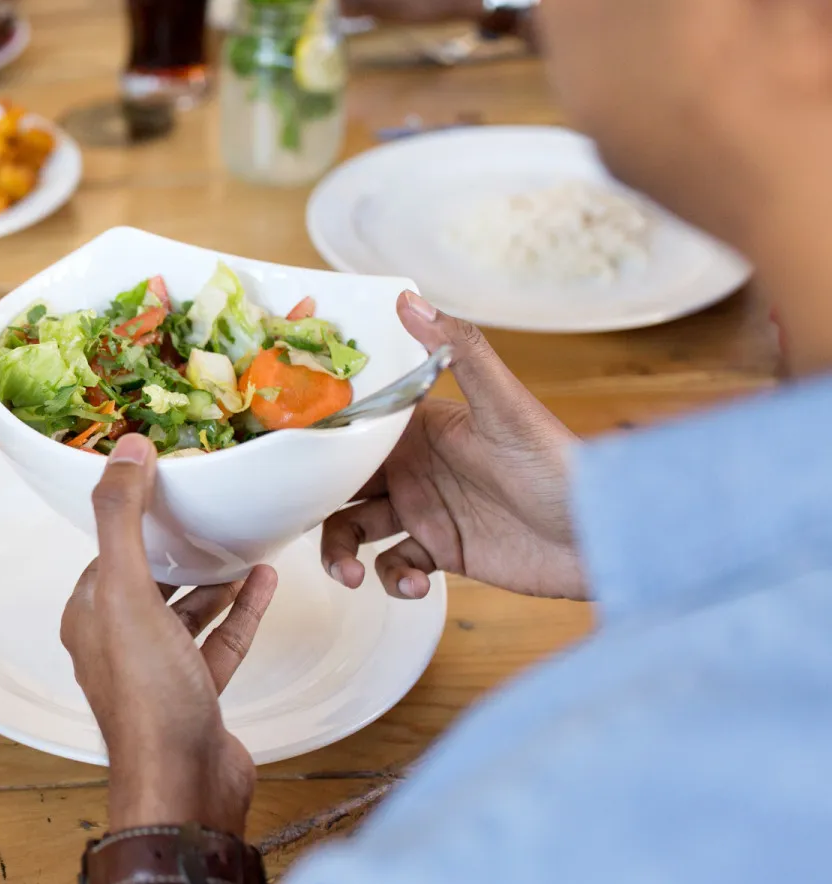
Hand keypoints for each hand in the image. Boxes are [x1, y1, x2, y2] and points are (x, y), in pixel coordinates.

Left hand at [61, 434, 278, 835]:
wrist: (185, 784)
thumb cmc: (148, 696)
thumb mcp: (125, 592)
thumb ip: (122, 519)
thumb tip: (125, 452)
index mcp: (89, 617)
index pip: (105, 552)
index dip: (130, 516)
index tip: (161, 481)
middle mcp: (118, 643)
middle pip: (148, 579)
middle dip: (176, 544)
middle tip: (209, 505)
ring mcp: (160, 671)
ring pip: (187, 610)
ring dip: (213, 577)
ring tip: (243, 538)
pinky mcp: (198, 693)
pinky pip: (220, 641)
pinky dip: (241, 611)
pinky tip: (265, 581)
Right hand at [322, 292, 584, 599]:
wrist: (603, 537)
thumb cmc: (560, 464)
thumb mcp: (506, 408)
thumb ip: (458, 352)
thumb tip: (407, 298)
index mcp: (420, 428)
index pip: (353, 428)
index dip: (315, 440)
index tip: (279, 454)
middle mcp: (413, 468)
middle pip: (339, 485)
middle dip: (315, 508)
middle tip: (304, 527)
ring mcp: (425, 512)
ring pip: (353, 531)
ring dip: (341, 555)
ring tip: (351, 576)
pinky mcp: (441, 553)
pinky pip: (393, 568)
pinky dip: (392, 580)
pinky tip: (414, 585)